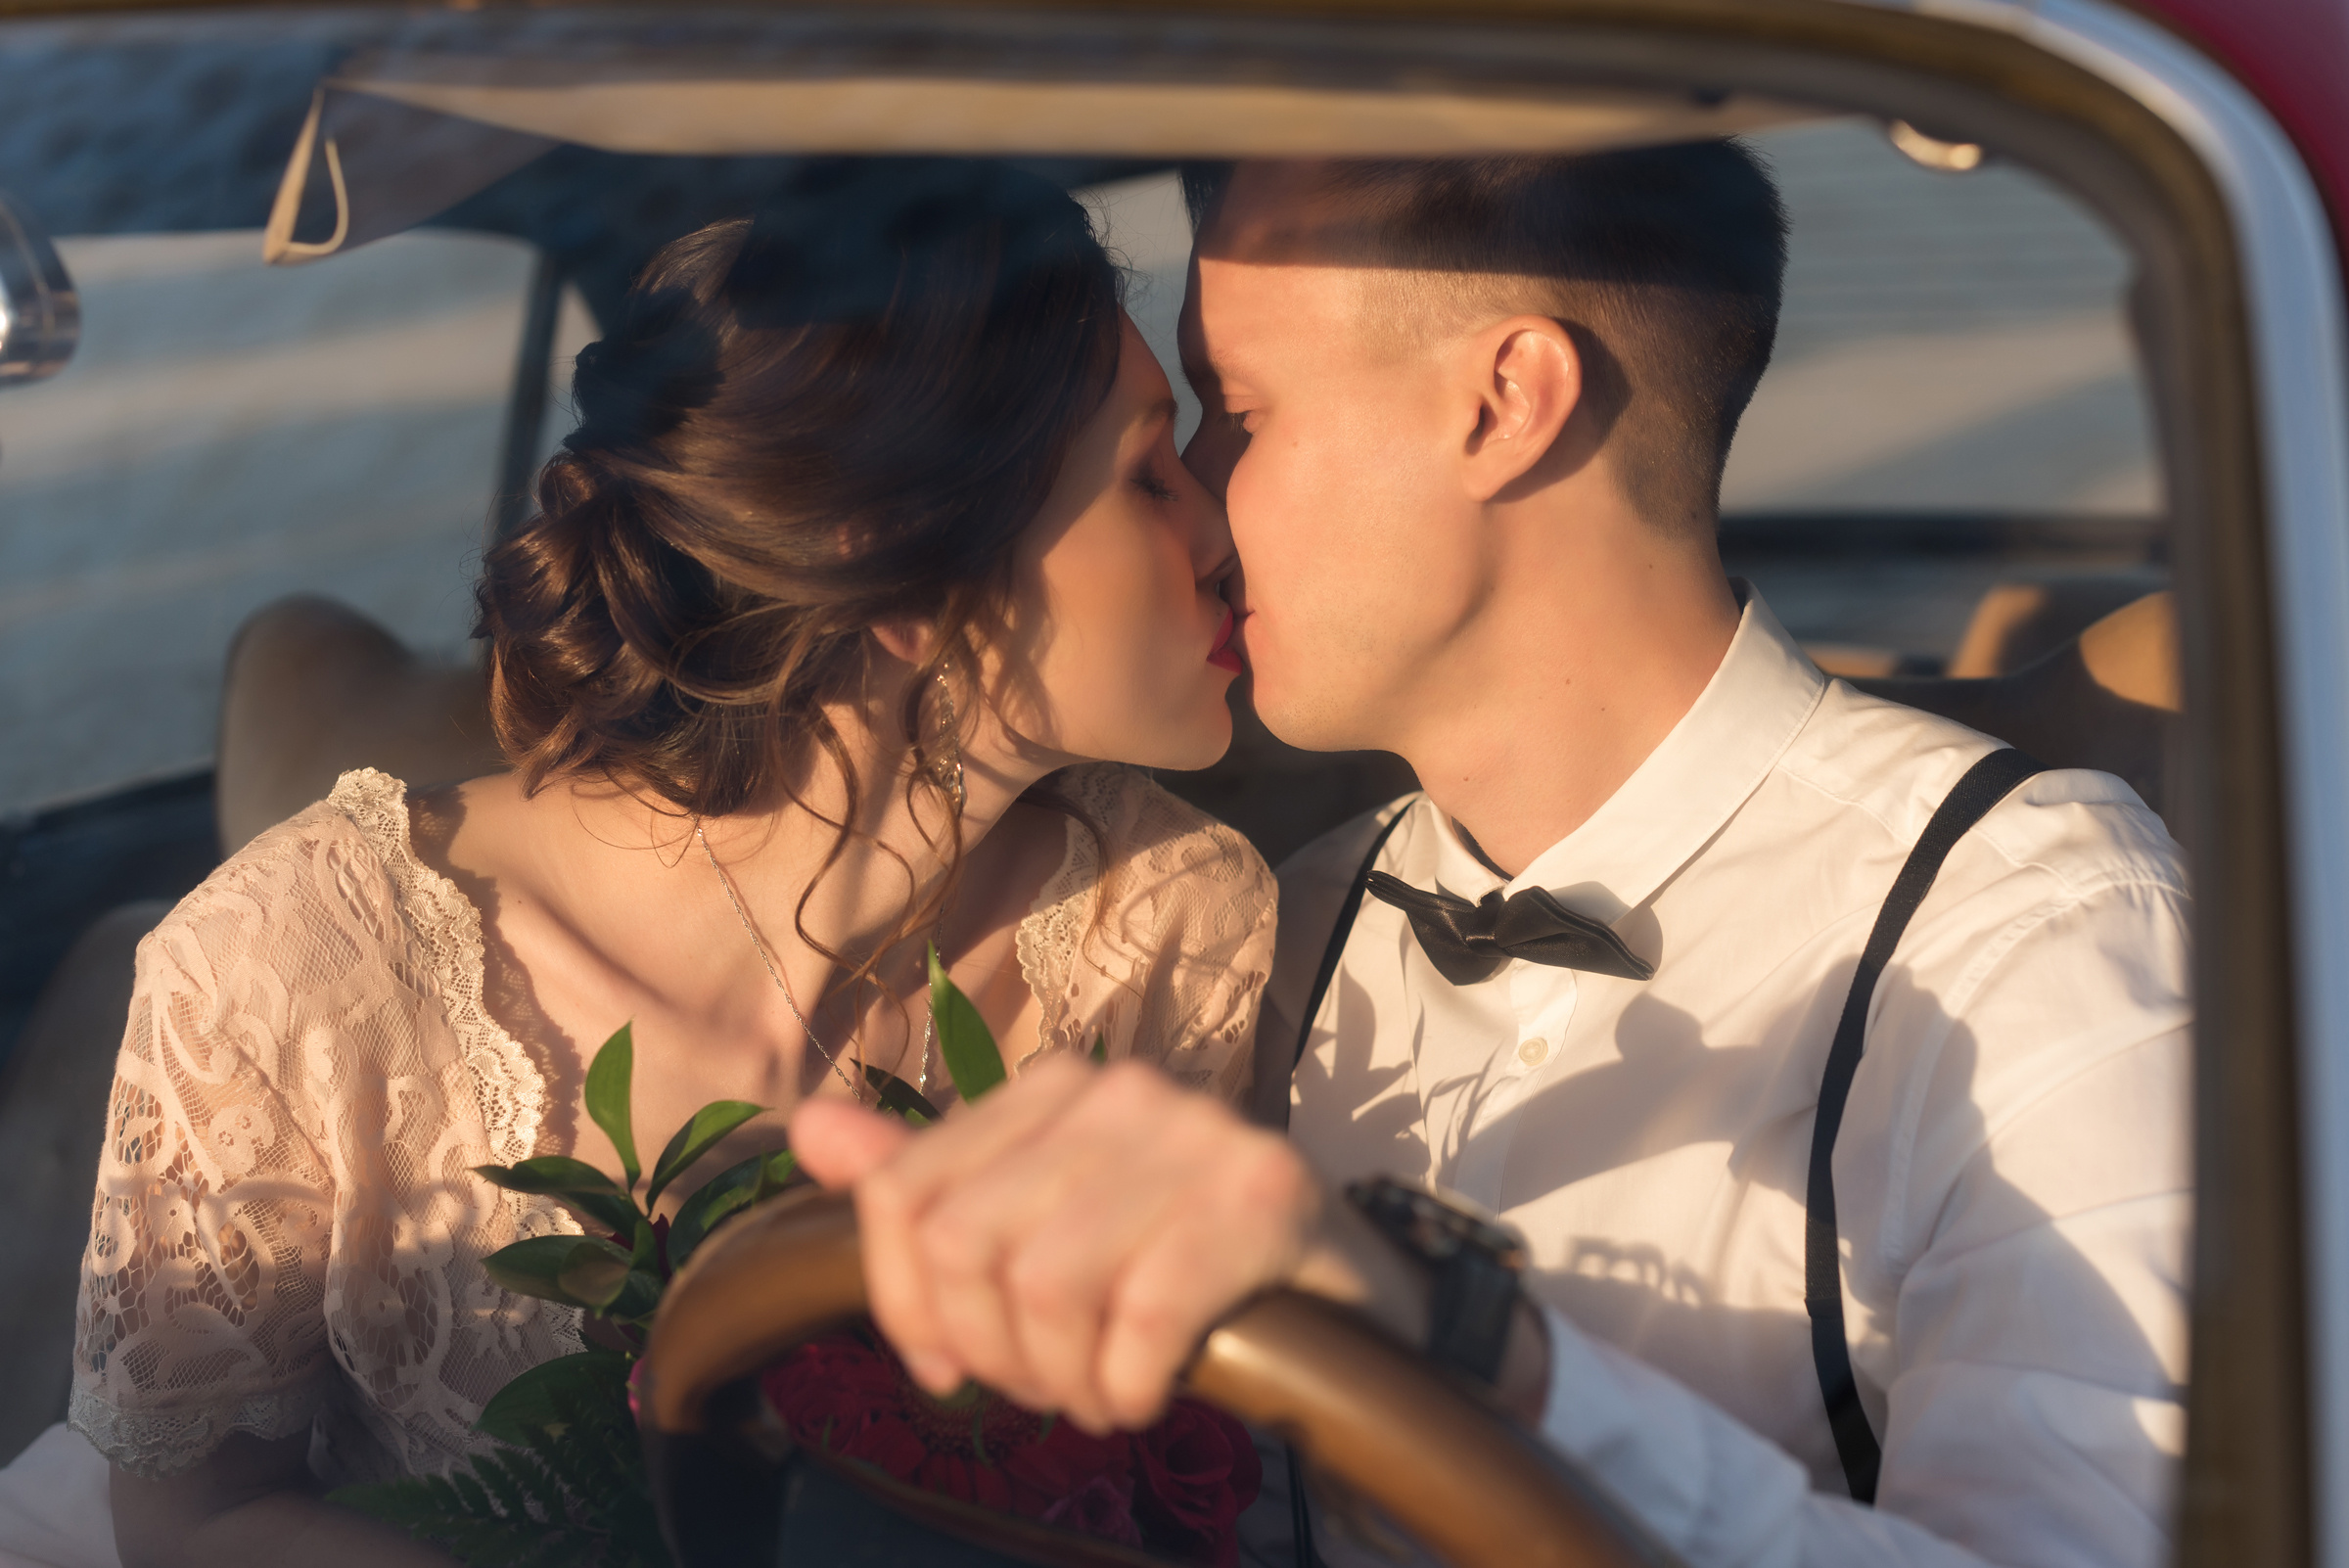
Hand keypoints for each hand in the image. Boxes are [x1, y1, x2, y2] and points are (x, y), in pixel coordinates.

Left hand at [790, 1056, 1323, 1432]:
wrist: (1345, 1283)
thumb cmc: (1177, 1259)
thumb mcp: (1048, 1218)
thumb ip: (929, 1180)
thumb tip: (806, 1129)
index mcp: (1053, 1084)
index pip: (906, 1193)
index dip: (906, 1304)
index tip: (951, 1366)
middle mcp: (1119, 1090)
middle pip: (965, 1245)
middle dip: (993, 1352)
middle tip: (1046, 1387)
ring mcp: (1195, 1135)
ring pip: (1045, 1286)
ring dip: (1063, 1380)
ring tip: (1101, 1393)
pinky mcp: (1261, 1196)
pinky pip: (1139, 1319)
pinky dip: (1128, 1385)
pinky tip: (1147, 1393)